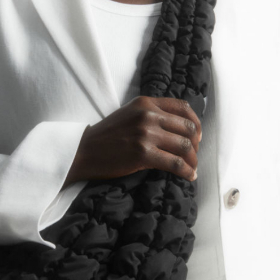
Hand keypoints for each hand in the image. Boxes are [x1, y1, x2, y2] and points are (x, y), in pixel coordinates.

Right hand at [64, 97, 201, 185]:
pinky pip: (175, 163)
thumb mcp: (128, 115)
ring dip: (193, 160)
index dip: (195, 122)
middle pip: (187, 128)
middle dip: (196, 144)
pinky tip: (189, 176)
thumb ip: (149, 114)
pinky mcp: (143, 154)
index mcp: (145, 103)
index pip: (183, 107)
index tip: (196, 135)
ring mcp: (146, 134)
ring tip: (192, 168)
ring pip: (184, 146)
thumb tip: (176, 127)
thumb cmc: (105, 136)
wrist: (83, 151)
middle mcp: (148, 115)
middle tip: (193, 155)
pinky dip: (187, 171)